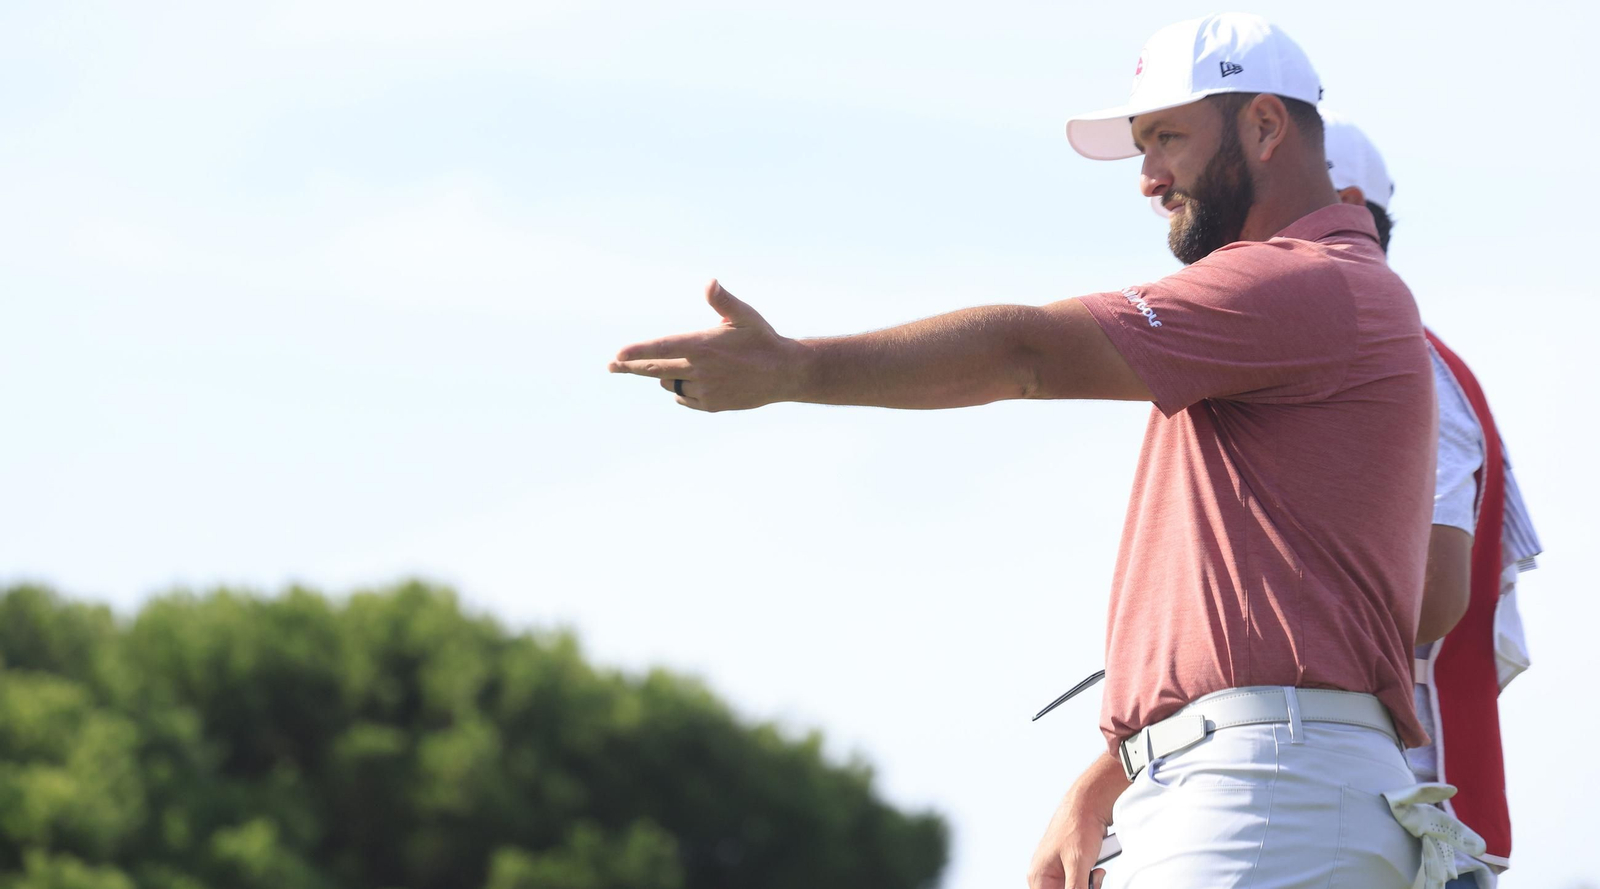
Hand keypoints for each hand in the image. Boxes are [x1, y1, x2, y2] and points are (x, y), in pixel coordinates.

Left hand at [608, 280, 801, 411]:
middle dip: (630, 367)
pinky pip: (683, 397)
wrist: (784, 374)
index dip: (637, 352)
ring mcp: (704, 390)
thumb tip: (709, 282)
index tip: (617, 354)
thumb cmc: (762, 339)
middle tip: (612, 365)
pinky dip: (680, 389)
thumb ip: (723, 301)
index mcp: (703, 345)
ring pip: (670, 382)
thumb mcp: (745, 315)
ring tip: (674, 365)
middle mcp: (700, 370)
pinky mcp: (710, 405)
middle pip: (655, 370)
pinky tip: (690, 381)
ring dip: (664, 374)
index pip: (662, 348)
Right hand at [1027, 790, 1109, 888]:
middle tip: (1092, 881)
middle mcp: (1045, 874)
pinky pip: (1081, 881)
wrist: (1090, 803)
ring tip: (1096, 872)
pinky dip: (1092, 879)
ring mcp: (1058, 869)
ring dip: (1089, 885)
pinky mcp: (1071, 865)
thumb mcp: (1078, 864)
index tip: (1081, 887)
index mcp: (1039, 876)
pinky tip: (1097, 867)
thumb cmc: (1078, 826)